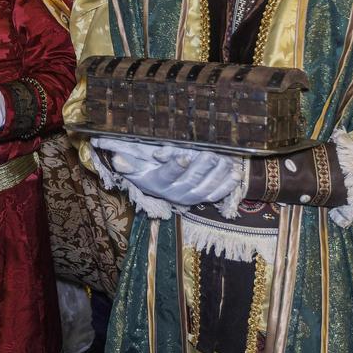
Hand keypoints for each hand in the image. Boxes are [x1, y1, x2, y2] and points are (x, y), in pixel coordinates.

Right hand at [93, 140, 241, 206]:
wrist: (155, 188)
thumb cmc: (144, 171)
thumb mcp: (133, 167)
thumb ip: (127, 162)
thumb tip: (117, 159)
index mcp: (158, 183)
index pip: (167, 175)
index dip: (174, 166)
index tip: (183, 156)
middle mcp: (174, 193)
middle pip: (191, 181)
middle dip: (202, 167)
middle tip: (211, 154)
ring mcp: (190, 197)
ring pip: (206, 188)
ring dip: (218, 175)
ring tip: (227, 162)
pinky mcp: (201, 199)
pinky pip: (216, 195)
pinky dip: (227, 186)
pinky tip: (236, 174)